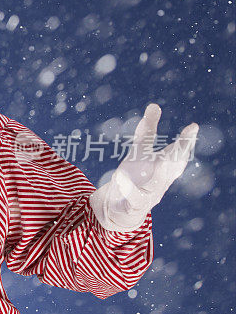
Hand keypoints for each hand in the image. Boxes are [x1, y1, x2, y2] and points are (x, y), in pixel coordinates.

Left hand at [90, 104, 197, 231]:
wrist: (123, 208)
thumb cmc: (137, 175)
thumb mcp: (141, 151)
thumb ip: (148, 130)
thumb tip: (154, 105)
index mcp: (166, 166)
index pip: (179, 151)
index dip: (186, 140)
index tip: (193, 126)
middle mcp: (162, 180)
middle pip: (173, 165)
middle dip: (180, 151)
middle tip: (187, 136)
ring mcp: (150, 194)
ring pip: (156, 183)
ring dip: (158, 171)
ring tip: (159, 159)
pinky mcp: (134, 205)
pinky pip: (133, 198)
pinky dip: (128, 188)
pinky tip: (120, 177)